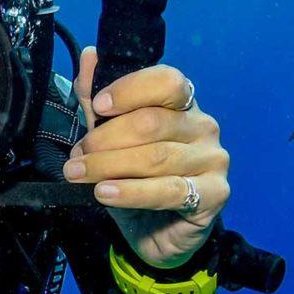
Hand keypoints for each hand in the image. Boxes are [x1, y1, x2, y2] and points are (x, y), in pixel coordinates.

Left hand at [65, 48, 229, 268]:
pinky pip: (168, 190)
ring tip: (79, 174)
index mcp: (183, 105)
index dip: (130, 90)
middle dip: (106, 139)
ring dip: (108, 166)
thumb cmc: (137, 182)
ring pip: (156, 157)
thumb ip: (99, 102)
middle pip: (153, 122)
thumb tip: (90, 56)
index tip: (98, 105)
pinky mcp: (215, 194)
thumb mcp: (112, 142)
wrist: (158, 236)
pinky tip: (105, 193)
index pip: (167, 81)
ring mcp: (213, 160)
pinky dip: (131, 192)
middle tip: (77, 156)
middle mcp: (203, 127)